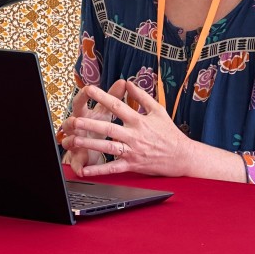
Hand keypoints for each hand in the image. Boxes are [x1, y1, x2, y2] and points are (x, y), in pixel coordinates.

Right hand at [59, 79, 126, 174]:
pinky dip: (79, 167)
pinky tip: (82, 170)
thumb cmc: (98, 125)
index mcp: (84, 114)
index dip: (84, 96)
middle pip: (71, 123)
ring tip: (72, 143)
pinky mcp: (79, 158)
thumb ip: (113, 97)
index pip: (81, 102)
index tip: (88, 89)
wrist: (91, 146)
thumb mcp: (105, 111)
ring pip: (70, 142)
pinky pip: (78, 163)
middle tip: (74, 121)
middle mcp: (77, 128)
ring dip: (70, 142)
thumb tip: (124, 81)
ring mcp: (76, 143)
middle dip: (72, 122)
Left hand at [61, 80, 193, 177]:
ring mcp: (132, 151)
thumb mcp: (158, 110)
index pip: (117, 106)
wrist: (181, 156)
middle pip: (108, 128)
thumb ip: (142, 96)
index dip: (102, 97)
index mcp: (139, 120)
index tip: (89, 89)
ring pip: (107, 147)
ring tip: (74, 141)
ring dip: (90, 144)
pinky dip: (99, 170)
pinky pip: (113, 168)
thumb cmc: (169, 132)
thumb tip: (128, 83)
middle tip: (73, 120)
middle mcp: (133, 135)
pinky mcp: (132, 165)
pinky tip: (85, 169)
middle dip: (89, 124)